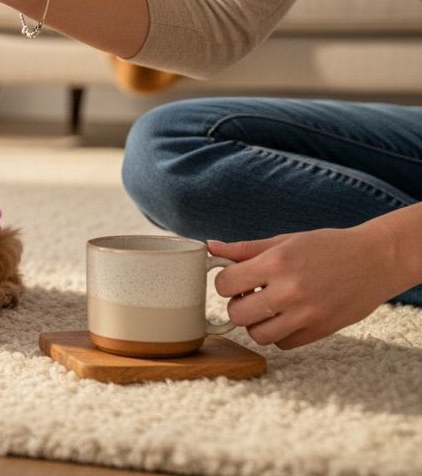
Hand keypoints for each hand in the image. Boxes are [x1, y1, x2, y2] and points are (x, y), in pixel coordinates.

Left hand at [210, 227, 403, 349]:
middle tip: (250, 295)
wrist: (375, 260)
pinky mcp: (320, 331)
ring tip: (268, 307)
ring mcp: (306, 315)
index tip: (236, 279)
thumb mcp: (284, 241)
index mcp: (277, 263)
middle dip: (237, 305)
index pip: (224, 285)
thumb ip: (244, 249)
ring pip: (257, 335)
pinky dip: (278, 334)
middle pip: (236, 314)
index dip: (225, 282)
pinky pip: (283, 344)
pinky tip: (286, 317)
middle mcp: (290, 291)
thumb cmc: (327, 246)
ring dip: (256, 323)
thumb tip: (210, 248)